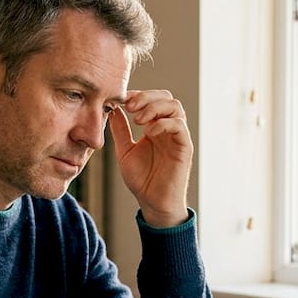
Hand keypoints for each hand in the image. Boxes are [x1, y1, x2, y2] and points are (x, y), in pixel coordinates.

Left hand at [107, 90, 192, 227]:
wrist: (153, 202)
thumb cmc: (142, 179)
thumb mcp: (124, 151)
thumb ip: (120, 130)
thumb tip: (113, 109)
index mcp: (155, 126)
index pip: (153, 99)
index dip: (139, 94)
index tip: (123, 99)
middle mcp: (168, 128)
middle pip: (166, 97)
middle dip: (147, 97)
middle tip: (130, 106)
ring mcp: (178, 137)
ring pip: (175, 107)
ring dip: (155, 107)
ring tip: (138, 120)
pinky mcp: (184, 147)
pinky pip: (179, 126)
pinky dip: (163, 123)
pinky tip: (148, 132)